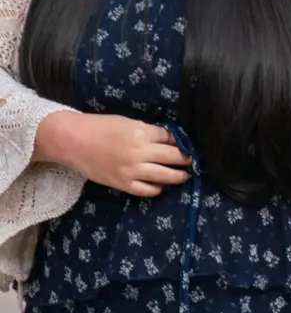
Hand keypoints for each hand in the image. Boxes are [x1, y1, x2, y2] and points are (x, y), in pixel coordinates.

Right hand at [33, 110, 189, 197]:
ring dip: (180, 176)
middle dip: (187, 159)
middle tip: (194, 161)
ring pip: (166, 176)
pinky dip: (157, 188)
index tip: (188, 145)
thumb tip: (169, 139)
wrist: (73, 141)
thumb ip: (149, 132)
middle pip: (175, 157)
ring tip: (186, 175)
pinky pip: (147, 190)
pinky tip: (161, 185)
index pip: (172, 139)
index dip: (182, 142)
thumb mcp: (129, 122)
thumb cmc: (100, 127)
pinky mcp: (122, 184)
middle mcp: (140, 153)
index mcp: (142, 133)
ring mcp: (132, 170)